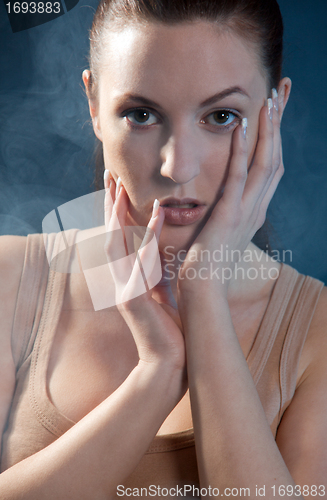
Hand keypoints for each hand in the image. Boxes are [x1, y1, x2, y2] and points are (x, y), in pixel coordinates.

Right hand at [103, 173, 185, 380]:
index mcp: (127, 280)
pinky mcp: (133, 299)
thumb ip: (155, 274)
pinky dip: (148, 236)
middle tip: (109, 176)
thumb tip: (159, 253)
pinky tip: (156, 213)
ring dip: (117, 214)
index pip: (118, 241)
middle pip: (109, 236)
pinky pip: (141, 261)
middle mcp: (120, 282)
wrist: (170, 363)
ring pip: (115, 245)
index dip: (115, 215)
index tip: (117, 189)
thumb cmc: (169, 331)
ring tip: (119, 186)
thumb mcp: (161, 295)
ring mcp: (123, 289)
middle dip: (108, 207)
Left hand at [177, 91, 282, 296]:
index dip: (275, 135)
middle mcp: (256, 207)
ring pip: (265, 162)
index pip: (271, 165)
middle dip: (279, 122)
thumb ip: (227, 212)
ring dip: (268, 129)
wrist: (203, 289)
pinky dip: (242, 151)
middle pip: (276, 156)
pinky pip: (238, 177)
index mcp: (254, 209)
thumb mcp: (222, 231)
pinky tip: (242, 126)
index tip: (274, 108)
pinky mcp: (230, 215)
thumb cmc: (208, 262)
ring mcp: (246, 211)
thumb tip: (225, 199)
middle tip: (281, 90)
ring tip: (270, 98)